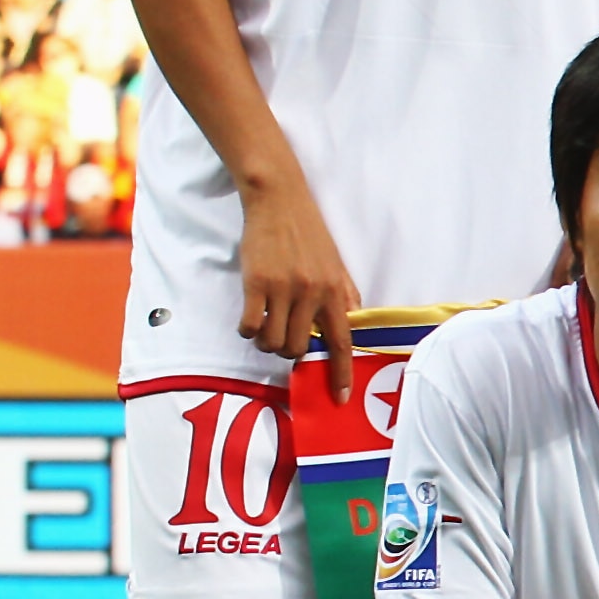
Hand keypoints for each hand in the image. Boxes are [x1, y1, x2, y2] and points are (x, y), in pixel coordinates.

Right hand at [233, 165, 362, 400]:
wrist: (280, 201)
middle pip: (298, 348)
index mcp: (337, 291)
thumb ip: (343, 296)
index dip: (341, 373)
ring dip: (265, 342)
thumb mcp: (336, 264)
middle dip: (288, 352)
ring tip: (265, 326)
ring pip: (273, 341)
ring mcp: (284, 289)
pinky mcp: (257, 282)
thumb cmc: (309, 234)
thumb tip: (350, 324)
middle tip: (281, 337)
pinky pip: (250, 326)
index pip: (343, 343)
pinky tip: (250, 319)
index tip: (341, 397)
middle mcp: (313, 293)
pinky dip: (248, 330)